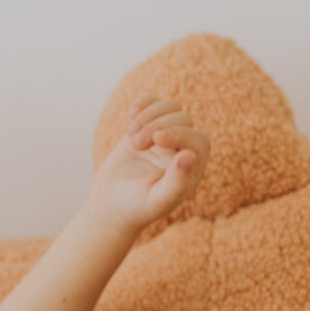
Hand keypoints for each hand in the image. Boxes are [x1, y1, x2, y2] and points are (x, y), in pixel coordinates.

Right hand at [89, 97, 209, 232]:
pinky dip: (144, 103)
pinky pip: (153, 104)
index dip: (180, 133)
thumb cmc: (136, 207)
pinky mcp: (146, 128)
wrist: (110, 204)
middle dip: (158, 125)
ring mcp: (164, 137)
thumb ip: (177, 183)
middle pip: (183, 120)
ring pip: (171, 107)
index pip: (199, 139)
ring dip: (150, 114)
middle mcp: (182, 150)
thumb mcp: (156, 201)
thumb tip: (190, 156)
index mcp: (192, 168)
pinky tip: (131, 115)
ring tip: (131, 135)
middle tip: (136, 144)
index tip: (157, 140)